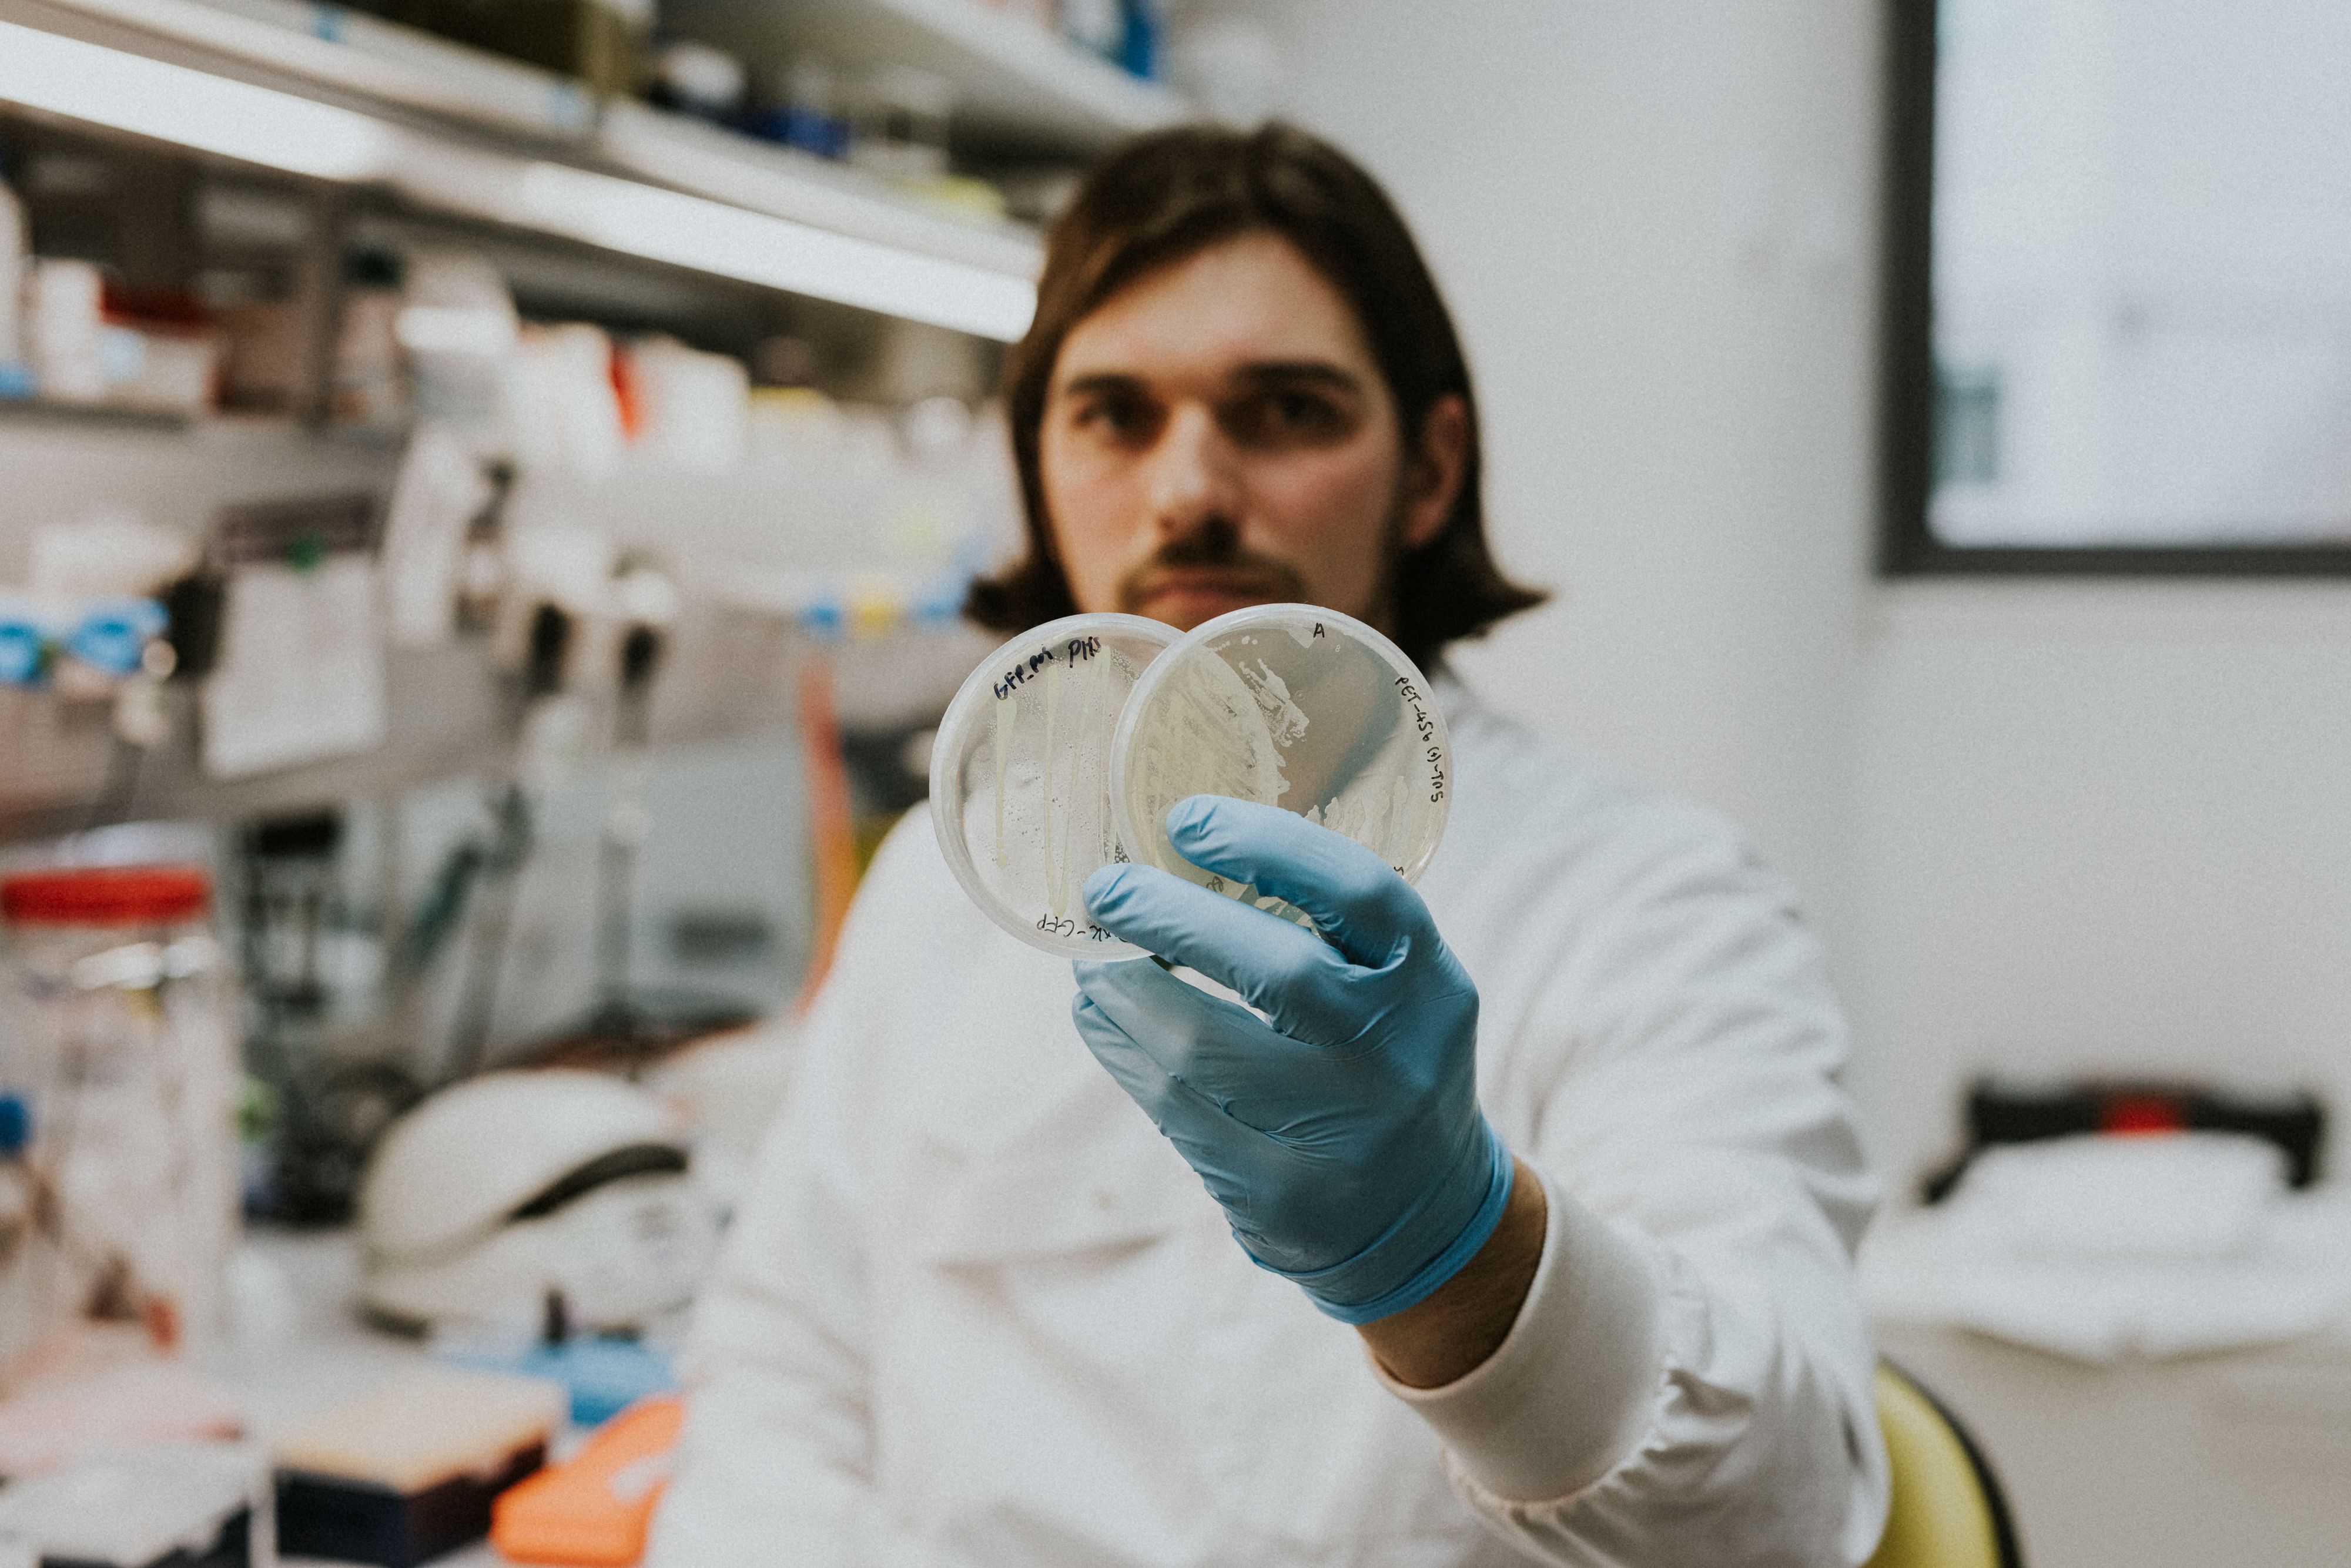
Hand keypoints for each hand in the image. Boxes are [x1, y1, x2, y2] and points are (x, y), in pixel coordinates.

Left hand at [1072, 796, 1511, 1323]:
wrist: (1418, 1217)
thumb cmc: (1381, 1064)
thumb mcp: (1393, 992)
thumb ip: (1321, 931)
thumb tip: (1174, 855)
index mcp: (1431, 988)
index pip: (1360, 894)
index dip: (1267, 845)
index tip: (1185, 821)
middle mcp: (1398, 1062)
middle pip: (1280, 972)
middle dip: (1172, 919)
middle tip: (1105, 890)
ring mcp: (1341, 1139)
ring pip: (1199, 1052)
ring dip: (1123, 993)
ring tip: (1091, 959)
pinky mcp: (1277, 1197)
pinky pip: (1172, 1111)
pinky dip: (1123, 1051)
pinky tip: (1105, 1019)